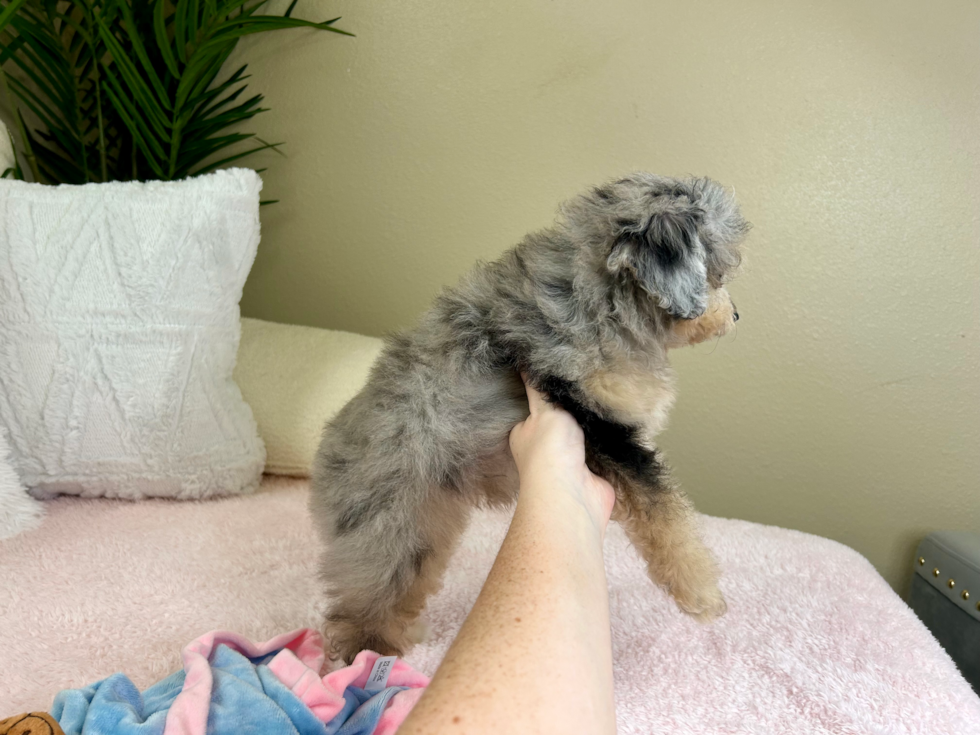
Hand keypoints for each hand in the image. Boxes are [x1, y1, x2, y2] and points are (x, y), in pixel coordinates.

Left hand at [509, 376, 615, 531]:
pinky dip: (613, 435)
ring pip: (586, 431)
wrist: (574, 495)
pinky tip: (622, 414)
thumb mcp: (543, 409)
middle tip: (591, 377)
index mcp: (526, 432)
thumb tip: (522, 360)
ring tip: (609, 391)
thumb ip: (539, 388)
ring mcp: (572, 459)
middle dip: (576, 405)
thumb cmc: (549, 451)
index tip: (560, 368)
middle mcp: (547, 446)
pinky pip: (606, 445)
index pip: (534, 405)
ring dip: (596, 419)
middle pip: (563, 417)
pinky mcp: (596, 469)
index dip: (546, 389)